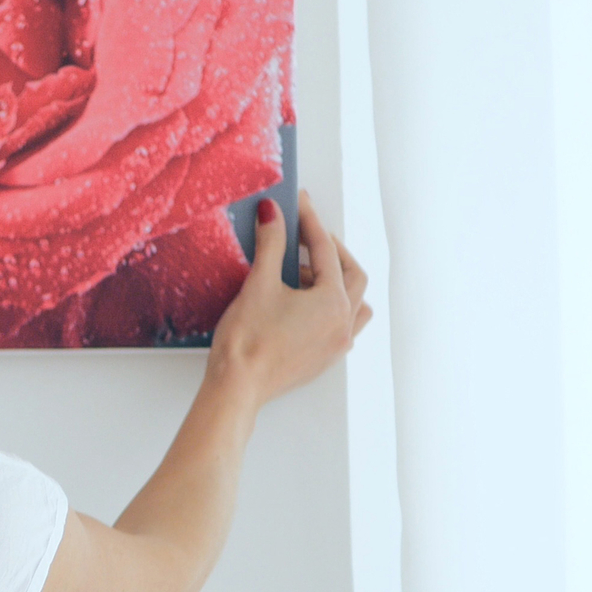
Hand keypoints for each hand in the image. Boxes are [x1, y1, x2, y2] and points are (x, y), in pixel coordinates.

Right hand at [206, 190, 370, 408]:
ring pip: (354, 302)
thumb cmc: (248, 339)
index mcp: (333, 303)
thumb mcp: (259, 283)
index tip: (298, 204)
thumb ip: (270, 243)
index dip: (309, 222)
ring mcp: (336, 344)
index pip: (325, 251)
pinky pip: (343, 324)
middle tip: (307, 234)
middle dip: (331, 250)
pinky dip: (331, 306)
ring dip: (336, 281)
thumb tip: (272, 213)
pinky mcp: (324, 359)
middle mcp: (344, 324)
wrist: (237, 386)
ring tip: (305, 272)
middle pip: (352, 274)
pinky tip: (305, 303)